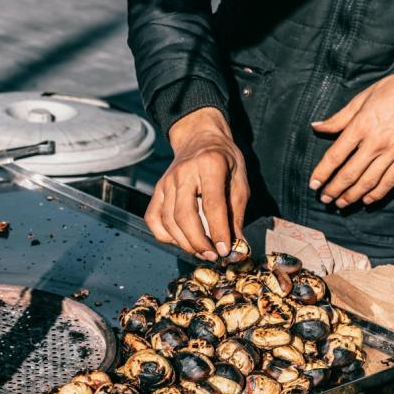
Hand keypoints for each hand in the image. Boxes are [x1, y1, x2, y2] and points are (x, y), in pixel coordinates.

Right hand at [145, 107, 249, 260]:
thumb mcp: (239, 180)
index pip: (212, 204)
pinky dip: (164, 235)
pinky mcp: (157, 190)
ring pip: (168, 220)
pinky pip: (153, 218)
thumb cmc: (224, 160)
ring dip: (184, 243)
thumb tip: (237, 245)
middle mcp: (183, 173)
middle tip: (213, 255)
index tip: (225, 250)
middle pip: (184, 215)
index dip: (218, 231)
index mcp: (210, 165)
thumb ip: (237, 213)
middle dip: (198, 242)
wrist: (199, 138)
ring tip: (201, 252)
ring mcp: (166, 182)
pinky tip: (180, 241)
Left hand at [309, 60, 393, 206]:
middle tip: (324, 199)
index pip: (335, 156)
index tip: (313, 184)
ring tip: (340, 203)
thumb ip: (338, 118)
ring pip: (368, 181)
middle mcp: (376, 142)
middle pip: (350, 174)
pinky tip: (367, 200)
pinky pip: (390, 180)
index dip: (322, 173)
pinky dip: (377, 194)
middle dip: (334, 190)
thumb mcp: (362, 98)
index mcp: (361, 126)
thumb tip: (316, 127)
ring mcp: (393, 151)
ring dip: (352, 196)